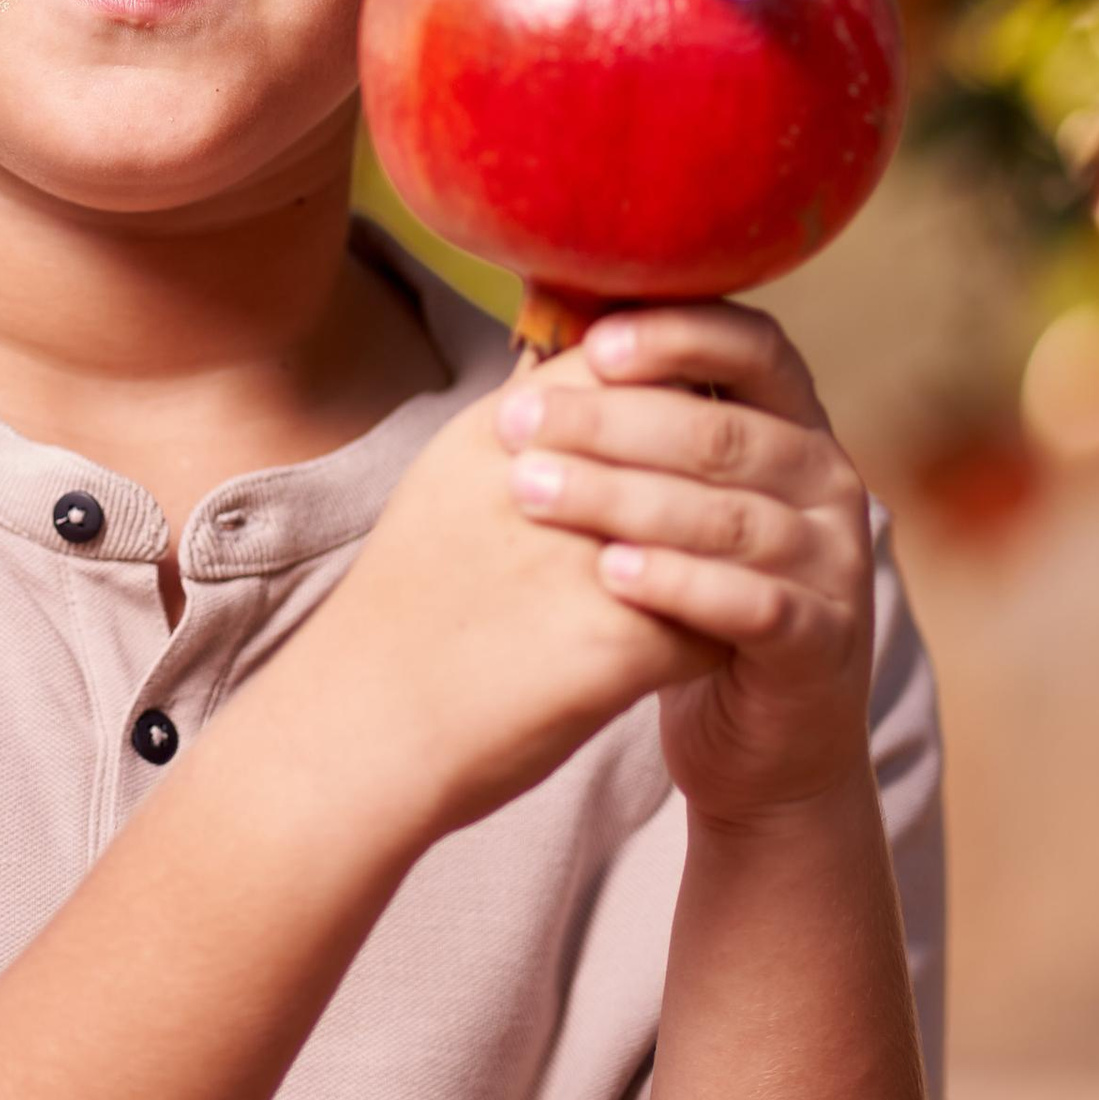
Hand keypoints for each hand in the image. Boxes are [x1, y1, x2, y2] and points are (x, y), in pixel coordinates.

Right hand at [287, 368, 721, 848]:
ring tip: (728, 577)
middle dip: (726, 471)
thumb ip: (528, 432)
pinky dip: (714, 640)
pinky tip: (699, 653)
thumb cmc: (402, 615)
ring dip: (732, 557)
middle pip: (693, 440)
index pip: (634, 366)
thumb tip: (597, 384)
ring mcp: (585, 560)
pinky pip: (716, 627)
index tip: (699, 419)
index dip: (681, 386)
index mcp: (504, 431)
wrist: (358, 733)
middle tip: (740, 501)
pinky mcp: (616, 644)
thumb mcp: (447, 485)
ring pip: (720, 534)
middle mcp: (548, 480)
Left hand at [491, 304, 874, 828]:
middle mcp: (828, 482)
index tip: (592, 344)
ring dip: (624, 500)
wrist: (763, 736)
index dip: (678, 336)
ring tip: (533, 493)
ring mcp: (836, 563)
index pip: (755, 347)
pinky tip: (609, 574)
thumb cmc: (692, 595)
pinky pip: (754, 604)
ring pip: (730, 517)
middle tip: (517, 423)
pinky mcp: (824, 642)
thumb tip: (535, 351)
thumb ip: (635, 431)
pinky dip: (680, 584)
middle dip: (611, 423)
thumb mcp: (672, 501)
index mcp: (795, 425)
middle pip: (723, 434)